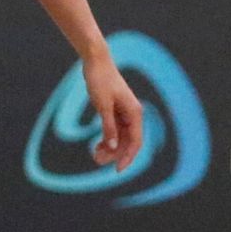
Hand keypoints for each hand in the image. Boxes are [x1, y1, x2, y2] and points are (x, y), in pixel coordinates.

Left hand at [82, 53, 143, 170]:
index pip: (136, 141)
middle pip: (128, 142)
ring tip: (94, 154)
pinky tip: (96, 146)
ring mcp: (124, 113)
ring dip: (110, 148)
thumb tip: (113, 146)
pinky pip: (114, 131)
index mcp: (135, 112)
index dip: (128, 157)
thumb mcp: (102, 105)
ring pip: (120, 138)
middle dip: (115, 154)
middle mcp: (132, 114)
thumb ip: (108, 126)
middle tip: (96, 160)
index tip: (117, 170)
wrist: (96, 61)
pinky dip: (107, 139)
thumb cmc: (100, 80)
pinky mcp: (115, 111)